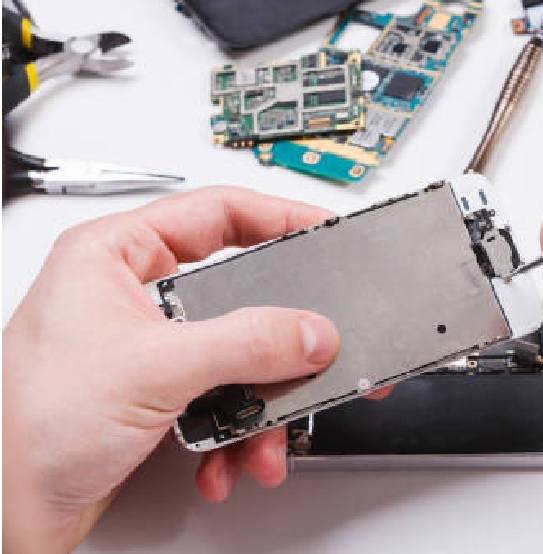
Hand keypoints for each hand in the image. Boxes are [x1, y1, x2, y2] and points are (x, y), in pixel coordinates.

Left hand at [3, 187, 340, 552]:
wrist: (2, 513)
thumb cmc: (27, 428)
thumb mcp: (152, 370)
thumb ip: (244, 344)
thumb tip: (310, 331)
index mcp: (115, 255)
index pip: (217, 213)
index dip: (280, 218)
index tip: (327, 233)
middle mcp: (134, 295)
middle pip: (240, 295)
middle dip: (277, 345)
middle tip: (316, 350)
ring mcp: (149, 347)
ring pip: (239, 358)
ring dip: (260, 407)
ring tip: (262, 440)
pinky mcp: (159, 393)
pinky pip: (224, 400)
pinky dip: (236, 436)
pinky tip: (227, 460)